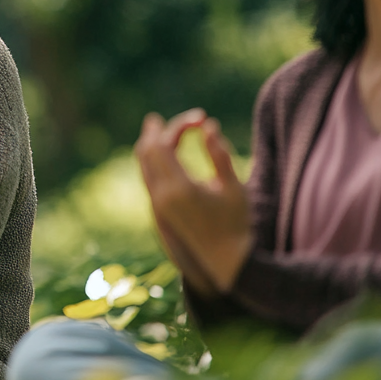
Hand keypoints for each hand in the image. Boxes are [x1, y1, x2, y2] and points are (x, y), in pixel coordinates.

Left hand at [135, 110, 251, 293]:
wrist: (226, 261)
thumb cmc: (236, 222)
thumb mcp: (233, 187)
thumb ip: (220, 155)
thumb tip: (209, 126)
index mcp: (180, 188)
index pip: (164, 146)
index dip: (178, 127)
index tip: (199, 118)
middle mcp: (162, 196)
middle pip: (147, 152)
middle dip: (156, 132)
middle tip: (159, 119)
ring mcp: (157, 205)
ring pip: (144, 166)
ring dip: (150, 146)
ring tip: (157, 131)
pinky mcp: (158, 212)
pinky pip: (148, 178)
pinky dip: (152, 162)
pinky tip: (163, 155)